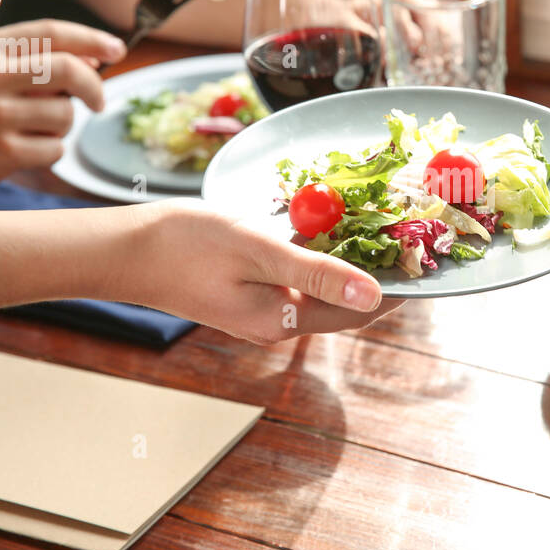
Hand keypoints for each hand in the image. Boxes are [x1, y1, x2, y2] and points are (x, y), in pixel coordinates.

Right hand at [0, 19, 124, 200]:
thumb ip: (28, 60)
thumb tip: (94, 62)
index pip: (52, 33)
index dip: (92, 40)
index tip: (117, 49)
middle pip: (69, 70)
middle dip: (94, 87)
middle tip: (98, 102)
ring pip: (65, 115)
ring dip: (60, 125)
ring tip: (28, 129)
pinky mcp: (2, 152)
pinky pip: (55, 148)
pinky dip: (49, 151)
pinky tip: (20, 150)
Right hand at [122, 198, 404, 343]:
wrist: (123, 251)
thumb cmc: (183, 244)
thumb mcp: (257, 249)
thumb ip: (316, 272)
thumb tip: (376, 294)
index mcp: (284, 320)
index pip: (363, 310)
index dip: (398, 284)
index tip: (426, 252)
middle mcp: (279, 324)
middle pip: (347, 302)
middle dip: (380, 271)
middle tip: (409, 230)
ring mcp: (263, 312)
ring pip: (325, 290)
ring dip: (352, 261)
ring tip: (381, 224)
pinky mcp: (250, 295)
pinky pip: (301, 280)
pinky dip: (322, 257)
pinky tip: (330, 227)